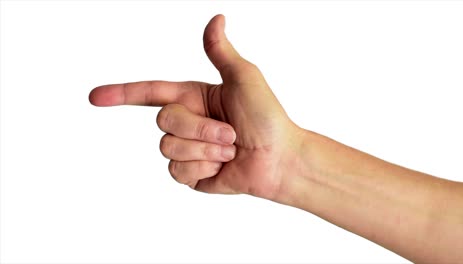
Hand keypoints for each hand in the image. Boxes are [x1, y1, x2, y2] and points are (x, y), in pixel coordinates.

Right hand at [89, 15, 304, 199]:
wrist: (278, 160)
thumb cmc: (267, 118)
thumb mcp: (244, 78)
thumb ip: (220, 52)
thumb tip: (216, 19)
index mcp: (193, 97)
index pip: (149, 93)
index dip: (121, 93)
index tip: (95, 97)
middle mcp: (187, 122)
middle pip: (164, 121)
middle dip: (199, 128)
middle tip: (230, 133)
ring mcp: (187, 149)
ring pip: (168, 148)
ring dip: (205, 149)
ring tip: (230, 149)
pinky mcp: (190, 174)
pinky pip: (178, 171)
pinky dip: (204, 168)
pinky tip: (221, 166)